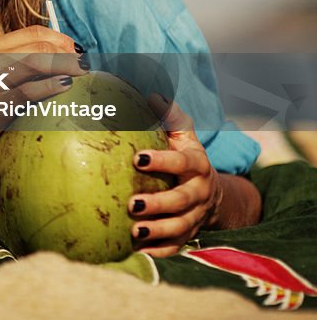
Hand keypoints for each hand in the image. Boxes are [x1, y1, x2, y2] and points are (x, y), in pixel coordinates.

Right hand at [0, 26, 86, 169]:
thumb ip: (20, 64)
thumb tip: (62, 57)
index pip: (33, 32)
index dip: (60, 38)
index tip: (76, 49)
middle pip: (38, 46)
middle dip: (67, 52)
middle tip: (85, 64)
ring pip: (35, 63)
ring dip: (65, 65)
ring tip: (83, 71)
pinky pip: (27, 92)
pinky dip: (50, 87)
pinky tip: (66, 87)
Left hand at [128, 95, 221, 257]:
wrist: (213, 194)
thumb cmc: (187, 158)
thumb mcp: (184, 137)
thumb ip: (170, 117)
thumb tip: (151, 94)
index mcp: (197, 165)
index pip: (182, 162)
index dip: (162, 160)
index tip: (138, 158)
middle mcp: (199, 193)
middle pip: (182, 200)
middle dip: (159, 203)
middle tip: (133, 203)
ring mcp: (195, 216)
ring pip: (179, 227)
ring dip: (157, 230)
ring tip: (134, 232)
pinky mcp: (188, 234)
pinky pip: (175, 247)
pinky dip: (159, 251)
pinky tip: (137, 251)